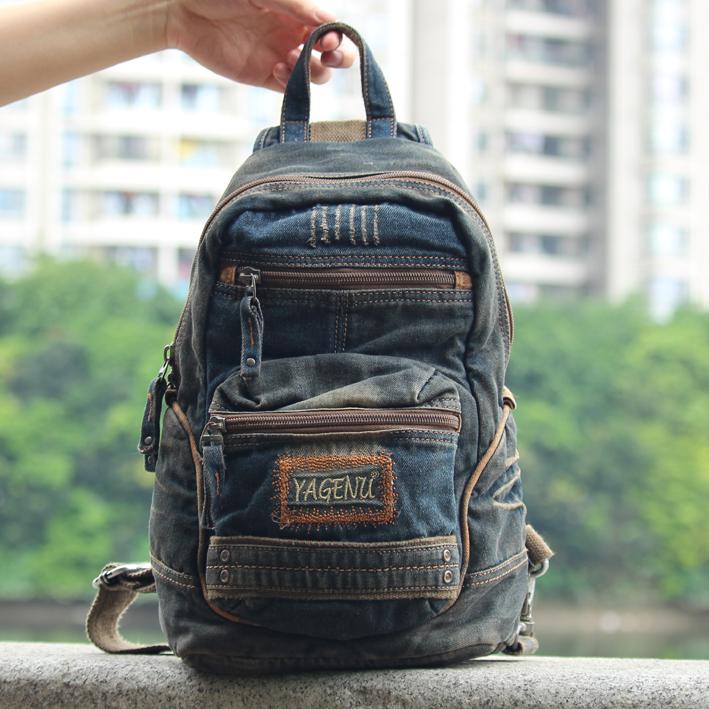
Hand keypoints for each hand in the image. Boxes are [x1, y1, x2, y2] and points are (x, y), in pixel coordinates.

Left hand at [165, 0, 355, 90]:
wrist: (183, 10)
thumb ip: (296, 7)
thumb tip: (328, 22)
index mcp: (298, 12)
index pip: (332, 29)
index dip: (338, 37)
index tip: (328, 38)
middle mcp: (295, 35)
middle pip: (333, 56)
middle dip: (339, 58)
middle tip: (328, 56)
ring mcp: (282, 57)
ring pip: (315, 75)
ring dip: (311, 70)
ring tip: (289, 57)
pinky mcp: (264, 77)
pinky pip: (290, 88)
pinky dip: (291, 83)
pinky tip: (276, 68)